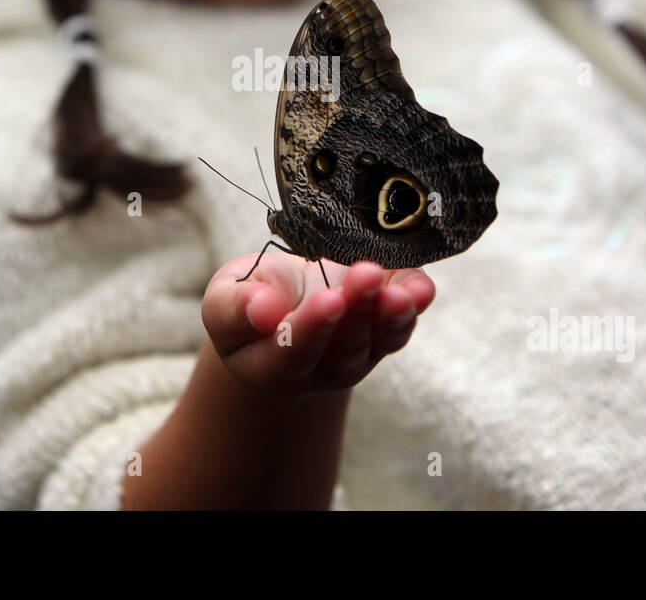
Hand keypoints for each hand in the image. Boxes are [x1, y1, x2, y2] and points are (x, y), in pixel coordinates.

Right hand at [201, 251, 434, 398]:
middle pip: (344, 348)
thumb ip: (235, 308)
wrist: (284, 300)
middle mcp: (320, 370)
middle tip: (365, 275)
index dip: (312, 328)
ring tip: (401, 291)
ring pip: (380, 341)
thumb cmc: (250, 297)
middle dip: (358, 310)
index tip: (328, 299)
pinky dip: (416, 303)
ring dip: (393, 315)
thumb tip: (261, 311)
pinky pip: (403, 322)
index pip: (293, 353)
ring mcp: (358, 354)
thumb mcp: (223, 299)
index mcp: (271, 366)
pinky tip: (422, 286)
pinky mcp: (383, 331)